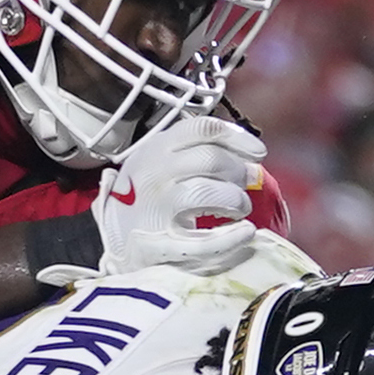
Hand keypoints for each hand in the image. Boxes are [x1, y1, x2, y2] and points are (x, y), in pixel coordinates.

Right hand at [75, 115, 267, 279]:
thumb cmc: (150, 195)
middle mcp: (154, 174)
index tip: (258, 152)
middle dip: (239, 171)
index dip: (238, 138)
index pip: (203, 129)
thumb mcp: (165, 162)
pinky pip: (203, 242)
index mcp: (156, 149)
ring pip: (206, 192)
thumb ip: (202, 153)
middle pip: (210, 159)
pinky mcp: (160, 246)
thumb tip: (252, 160)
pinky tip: (246, 233)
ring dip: (235, 200)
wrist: (116, 238)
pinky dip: (231, 237)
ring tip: (239, 207)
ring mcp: (155, 210)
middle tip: (246, 183)